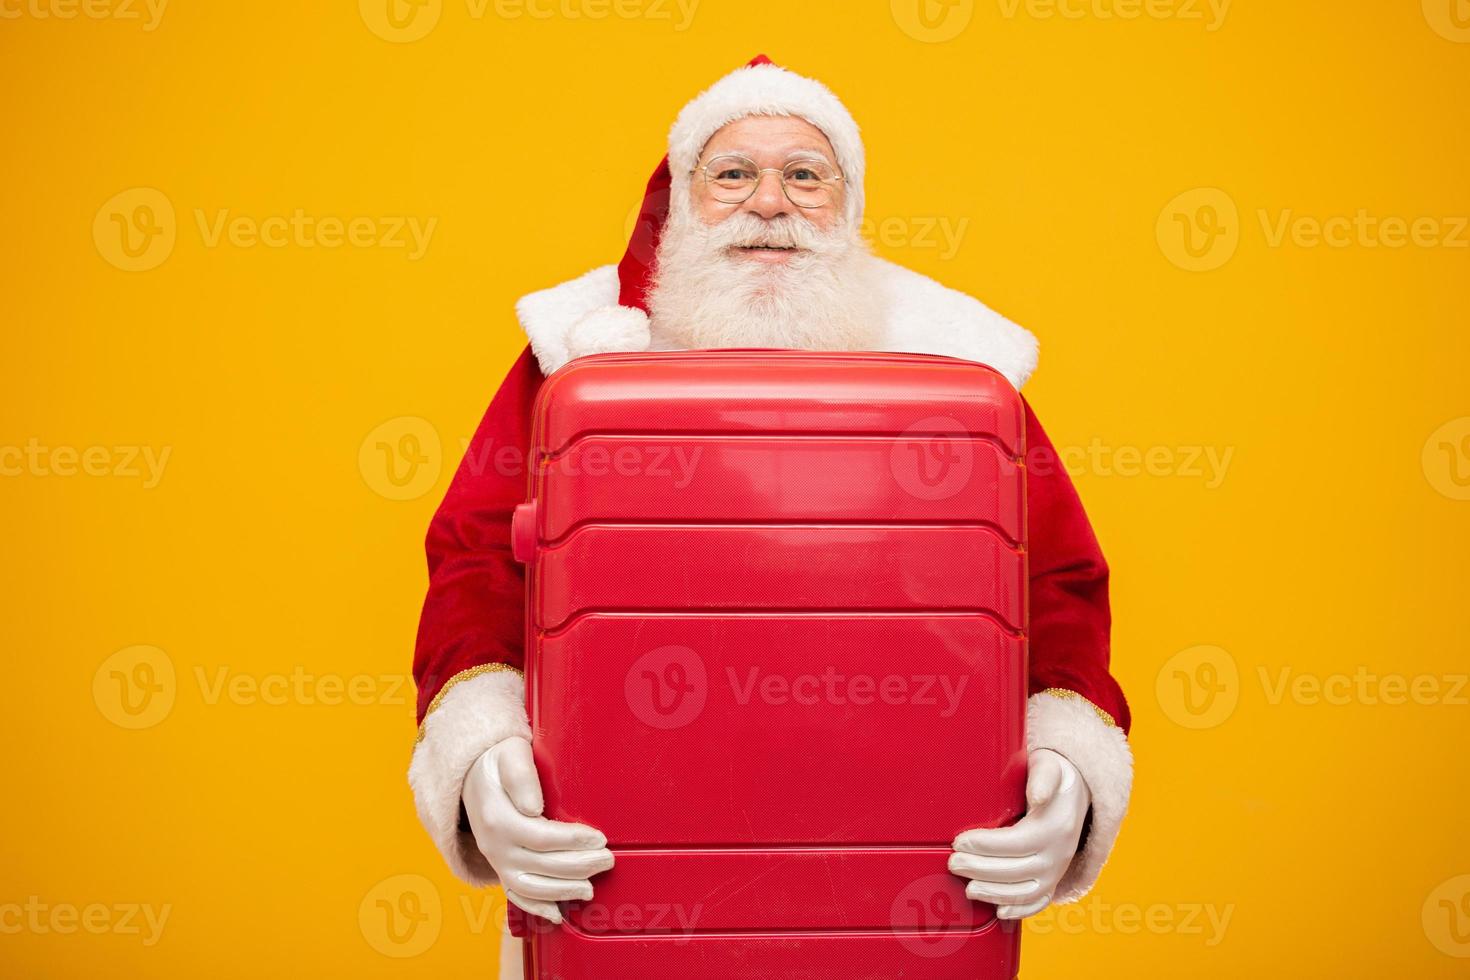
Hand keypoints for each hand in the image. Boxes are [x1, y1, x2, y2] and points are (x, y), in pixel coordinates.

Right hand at [461, 737, 613, 923]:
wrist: (470, 774)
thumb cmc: (498, 760)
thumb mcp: (509, 753)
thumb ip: (521, 776)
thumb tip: (533, 807)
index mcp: (498, 818)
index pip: (542, 837)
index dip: (573, 842)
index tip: (600, 839)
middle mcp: (495, 845)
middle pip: (542, 865)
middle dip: (579, 866)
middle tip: (608, 860)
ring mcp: (496, 860)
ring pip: (531, 887)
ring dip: (563, 891)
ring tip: (590, 888)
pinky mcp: (500, 868)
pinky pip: (516, 895)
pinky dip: (536, 908)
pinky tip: (558, 914)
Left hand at [948, 748, 1089, 919]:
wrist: (1078, 791)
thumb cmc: (1054, 776)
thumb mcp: (1050, 766)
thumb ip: (1043, 777)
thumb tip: (1037, 796)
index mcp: (1054, 826)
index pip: (1015, 843)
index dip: (985, 846)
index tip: (959, 841)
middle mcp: (1059, 853)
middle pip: (1016, 870)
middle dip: (980, 869)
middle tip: (953, 863)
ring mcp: (1057, 869)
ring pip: (1025, 891)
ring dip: (994, 894)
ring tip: (968, 888)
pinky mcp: (1055, 878)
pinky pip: (1039, 901)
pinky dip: (1020, 910)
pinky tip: (999, 912)